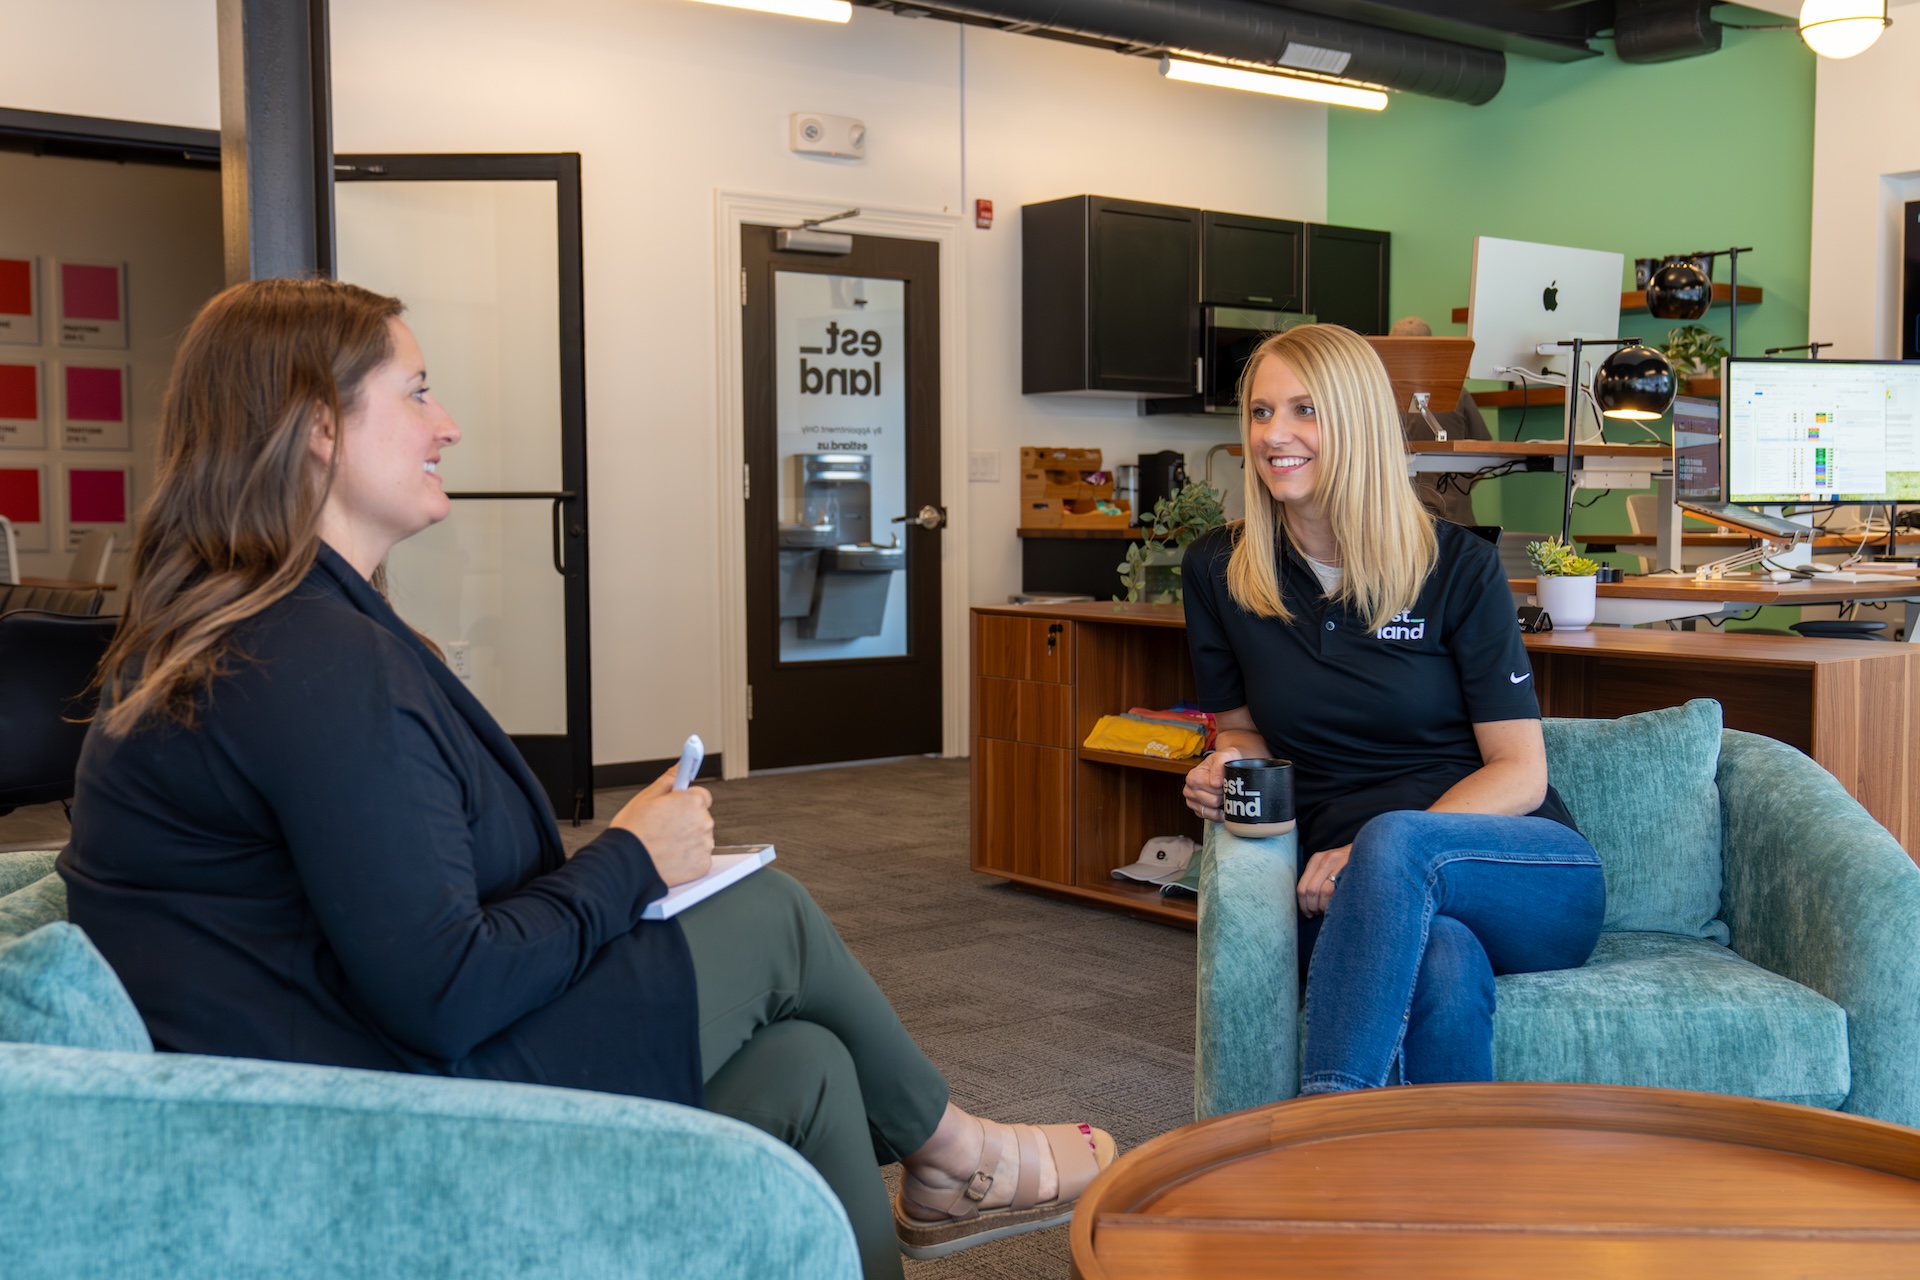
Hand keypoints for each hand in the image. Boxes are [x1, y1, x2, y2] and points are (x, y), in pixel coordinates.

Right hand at [611, 769, 713, 886]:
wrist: (626, 863)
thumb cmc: (633, 831)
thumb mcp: (647, 796)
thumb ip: (670, 778)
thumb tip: (682, 765)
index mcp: (692, 801)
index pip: (701, 795)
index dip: (685, 800)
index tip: (677, 806)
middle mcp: (704, 821)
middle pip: (701, 816)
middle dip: (686, 819)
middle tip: (663, 826)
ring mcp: (704, 844)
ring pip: (700, 836)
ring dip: (687, 838)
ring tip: (664, 842)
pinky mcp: (702, 864)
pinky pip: (699, 856)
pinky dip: (688, 857)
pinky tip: (670, 855)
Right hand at [1183, 747, 1242, 819]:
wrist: (1227, 766)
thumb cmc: (1225, 762)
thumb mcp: (1224, 756)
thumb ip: (1219, 766)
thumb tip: (1215, 783)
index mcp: (1192, 776)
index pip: (1210, 787)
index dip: (1223, 786)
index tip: (1227, 781)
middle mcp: (1189, 790)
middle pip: (1212, 801)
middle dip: (1223, 796)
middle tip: (1227, 789)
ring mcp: (1192, 802)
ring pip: (1211, 811)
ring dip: (1221, 805)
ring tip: (1225, 796)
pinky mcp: (1198, 812)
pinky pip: (1211, 818)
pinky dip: (1219, 813)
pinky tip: (1223, 806)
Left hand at [1296, 844, 1351, 917]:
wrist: (1368, 853)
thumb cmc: (1347, 864)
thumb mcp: (1329, 866)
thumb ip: (1317, 880)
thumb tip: (1307, 903)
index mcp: (1315, 860)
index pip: (1301, 887)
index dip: (1303, 905)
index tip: (1308, 913)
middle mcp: (1324, 859)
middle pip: (1311, 890)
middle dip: (1312, 907)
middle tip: (1318, 913)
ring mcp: (1337, 862)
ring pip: (1323, 891)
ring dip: (1324, 906)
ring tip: (1328, 910)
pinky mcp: (1349, 866)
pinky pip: (1337, 889)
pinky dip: (1334, 901)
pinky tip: (1337, 905)